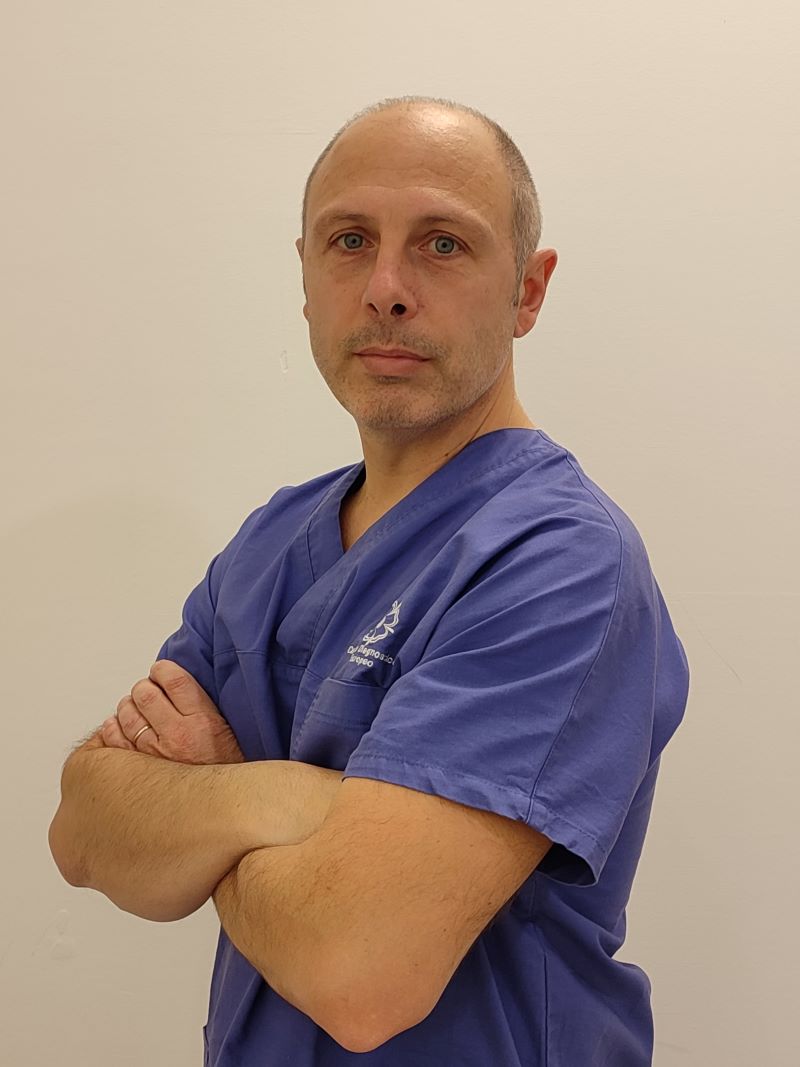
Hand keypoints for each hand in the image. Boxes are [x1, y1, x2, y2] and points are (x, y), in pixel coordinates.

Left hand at [100, 660, 244, 764]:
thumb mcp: (225, 729)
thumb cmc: (225, 768)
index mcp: (203, 721)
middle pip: (145, 693)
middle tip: (148, 691)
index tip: (161, 671)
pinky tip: (121, 726)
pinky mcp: (139, 770)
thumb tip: (176, 682)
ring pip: (127, 713)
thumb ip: (202, 704)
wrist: (222, 806)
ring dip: (128, 706)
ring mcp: (155, 754)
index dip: (163, 669)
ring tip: (136, 709)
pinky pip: (114, 739)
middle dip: (144, 688)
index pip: (174, 680)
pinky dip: (113, 728)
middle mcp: (178, 735)